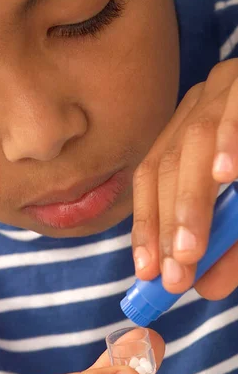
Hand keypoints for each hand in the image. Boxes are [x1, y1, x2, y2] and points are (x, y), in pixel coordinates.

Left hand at [132, 58, 237, 297]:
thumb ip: (227, 241)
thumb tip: (204, 286)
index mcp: (188, 130)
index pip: (151, 175)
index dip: (145, 223)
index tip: (146, 270)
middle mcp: (200, 106)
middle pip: (168, 162)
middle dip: (168, 223)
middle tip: (174, 273)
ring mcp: (227, 88)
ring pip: (195, 139)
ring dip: (191, 200)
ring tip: (189, 249)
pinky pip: (237, 110)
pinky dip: (229, 142)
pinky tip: (225, 173)